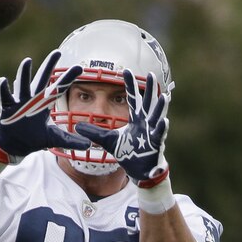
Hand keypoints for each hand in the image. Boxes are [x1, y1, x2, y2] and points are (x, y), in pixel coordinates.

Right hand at [0, 50, 90, 164]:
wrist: (15, 146)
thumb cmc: (34, 138)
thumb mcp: (54, 139)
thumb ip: (70, 141)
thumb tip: (88, 145)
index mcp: (44, 104)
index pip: (59, 88)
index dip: (68, 78)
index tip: (80, 67)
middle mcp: (33, 99)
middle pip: (42, 79)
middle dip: (49, 66)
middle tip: (57, 52)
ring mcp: (20, 102)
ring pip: (23, 84)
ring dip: (24, 73)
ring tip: (27, 61)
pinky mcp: (7, 108)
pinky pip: (5, 97)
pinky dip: (3, 89)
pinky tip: (3, 80)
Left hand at [75, 70, 169, 186]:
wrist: (139, 170)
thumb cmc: (128, 153)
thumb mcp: (107, 141)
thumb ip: (94, 132)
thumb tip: (77, 127)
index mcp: (135, 120)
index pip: (132, 100)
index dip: (130, 86)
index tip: (126, 71)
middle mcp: (145, 123)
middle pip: (147, 103)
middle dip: (150, 90)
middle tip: (151, 75)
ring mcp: (152, 133)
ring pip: (156, 117)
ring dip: (160, 107)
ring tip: (163, 96)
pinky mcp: (155, 144)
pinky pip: (159, 135)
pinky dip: (162, 128)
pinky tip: (164, 120)